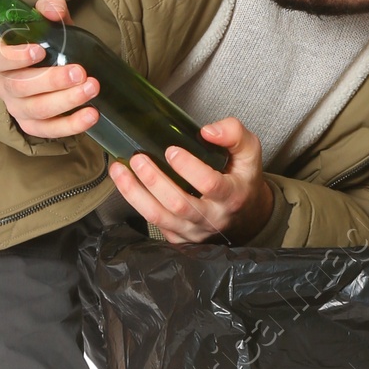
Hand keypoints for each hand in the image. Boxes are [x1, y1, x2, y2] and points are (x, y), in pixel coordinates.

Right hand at [0, 0, 97, 138]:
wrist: (59, 71)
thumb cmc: (50, 46)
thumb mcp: (50, 24)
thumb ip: (50, 8)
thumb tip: (54, 9)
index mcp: (1, 60)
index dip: (14, 57)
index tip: (39, 50)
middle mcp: (5, 87)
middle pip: (21, 86)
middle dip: (52, 80)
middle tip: (80, 72)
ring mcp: (19, 110)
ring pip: (38, 110)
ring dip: (67, 100)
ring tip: (92, 89)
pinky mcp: (35, 127)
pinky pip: (51, 131)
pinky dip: (72, 125)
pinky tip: (92, 114)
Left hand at [108, 116, 273, 243]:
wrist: (245, 215)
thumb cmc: (242, 178)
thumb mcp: (249, 152)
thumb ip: (234, 134)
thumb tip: (207, 131)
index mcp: (232, 196)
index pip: (210, 185)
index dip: (189, 168)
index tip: (172, 150)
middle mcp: (212, 218)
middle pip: (179, 204)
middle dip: (155, 181)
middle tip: (138, 158)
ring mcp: (193, 231)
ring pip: (159, 217)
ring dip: (135, 193)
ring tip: (119, 170)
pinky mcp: (179, 237)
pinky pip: (154, 223)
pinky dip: (135, 202)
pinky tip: (124, 183)